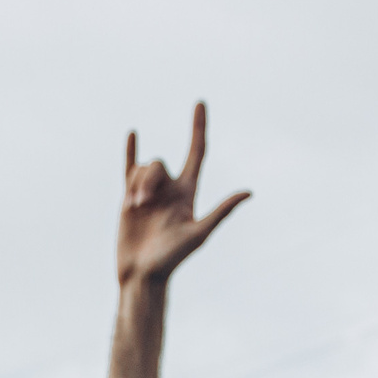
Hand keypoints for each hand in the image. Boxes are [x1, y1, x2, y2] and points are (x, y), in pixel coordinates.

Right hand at [117, 102, 249, 288]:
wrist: (141, 274)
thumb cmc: (171, 260)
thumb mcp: (198, 234)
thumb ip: (221, 212)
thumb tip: (249, 192)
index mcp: (188, 193)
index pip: (197, 152)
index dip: (198, 128)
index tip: (200, 103)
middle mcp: (170, 189)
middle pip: (160, 163)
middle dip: (148, 179)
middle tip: (142, 205)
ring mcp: (150, 193)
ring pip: (142, 169)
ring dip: (136, 186)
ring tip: (135, 210)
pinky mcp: (129, 199)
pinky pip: (130, 169)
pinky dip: (131, 152)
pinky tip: (133, 133)